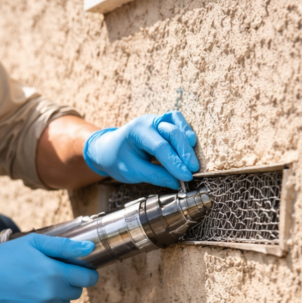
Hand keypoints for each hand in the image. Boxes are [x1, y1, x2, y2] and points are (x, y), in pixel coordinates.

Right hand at [0, 234, 98, 302]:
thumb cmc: (5, 258)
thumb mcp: (34, 243)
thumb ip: (64, 246)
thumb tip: (90, 249)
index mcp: (55, 273)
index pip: (88, 279)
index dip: (86, 273)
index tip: (78, 270)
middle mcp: (52, 295)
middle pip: (76, 292)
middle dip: (68, 283)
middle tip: (48, 274)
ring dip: (55, 296)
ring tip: (34, 285)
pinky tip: (28, 297)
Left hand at [83, 111, 199, 189]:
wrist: (108, 149)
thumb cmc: (117, 160)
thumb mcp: (132, 171)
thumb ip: (155, 176)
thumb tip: (177, 183)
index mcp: (136, 132)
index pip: (160, 147)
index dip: (175, 163)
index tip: (186, 177)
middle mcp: (147, 121)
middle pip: (172, 133)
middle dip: (184, 153)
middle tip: (193, 171)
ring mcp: (155, 119)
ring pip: (177, 123)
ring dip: (187, 141)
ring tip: (193, 159)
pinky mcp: (162, 122)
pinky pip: (177, 121)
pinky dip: (186, 131)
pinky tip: (191, 144)